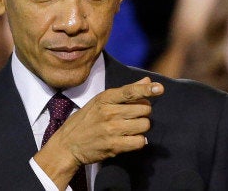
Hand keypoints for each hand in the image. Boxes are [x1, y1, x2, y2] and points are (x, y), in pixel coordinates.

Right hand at [34, 77, 163, 187]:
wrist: (67, 144)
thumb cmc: (86, 120)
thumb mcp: (101, 101)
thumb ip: (125, 92)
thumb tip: (147, 81)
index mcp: (105, 98)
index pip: (130, 91)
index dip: (147, 90)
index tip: (159, 88)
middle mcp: (109, 112)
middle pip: (144, 109)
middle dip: (144, 112)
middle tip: (134, 116)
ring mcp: (111, 130)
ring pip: (144, 125)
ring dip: (142, 127)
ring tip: (131, 128)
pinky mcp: (114, 146)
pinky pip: (139, 142)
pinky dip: (139, 141)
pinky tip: (131, 139)